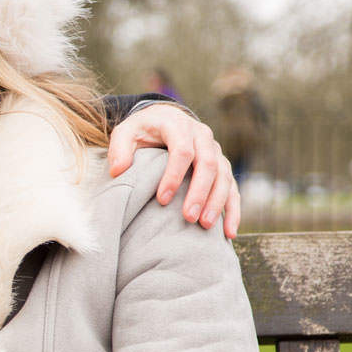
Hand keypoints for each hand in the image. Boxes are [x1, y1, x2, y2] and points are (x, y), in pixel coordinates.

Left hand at [107, 103, 240, 237]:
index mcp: (179, 125)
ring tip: (205, 225)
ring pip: (224, 176)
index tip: (162, 200)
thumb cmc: (142, 130)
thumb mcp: (125, 132)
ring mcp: (215, 151)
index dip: (174, 176)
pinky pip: (232, 188)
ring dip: (217, 202)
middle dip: (199, 193)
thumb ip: (119, 149)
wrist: (164, 119)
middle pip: (208, 164)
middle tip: (188, 218)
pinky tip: (228, 232)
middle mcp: (202, 136)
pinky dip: (233, 210)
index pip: (182, 150)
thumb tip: (118, 171)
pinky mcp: (222, 166)